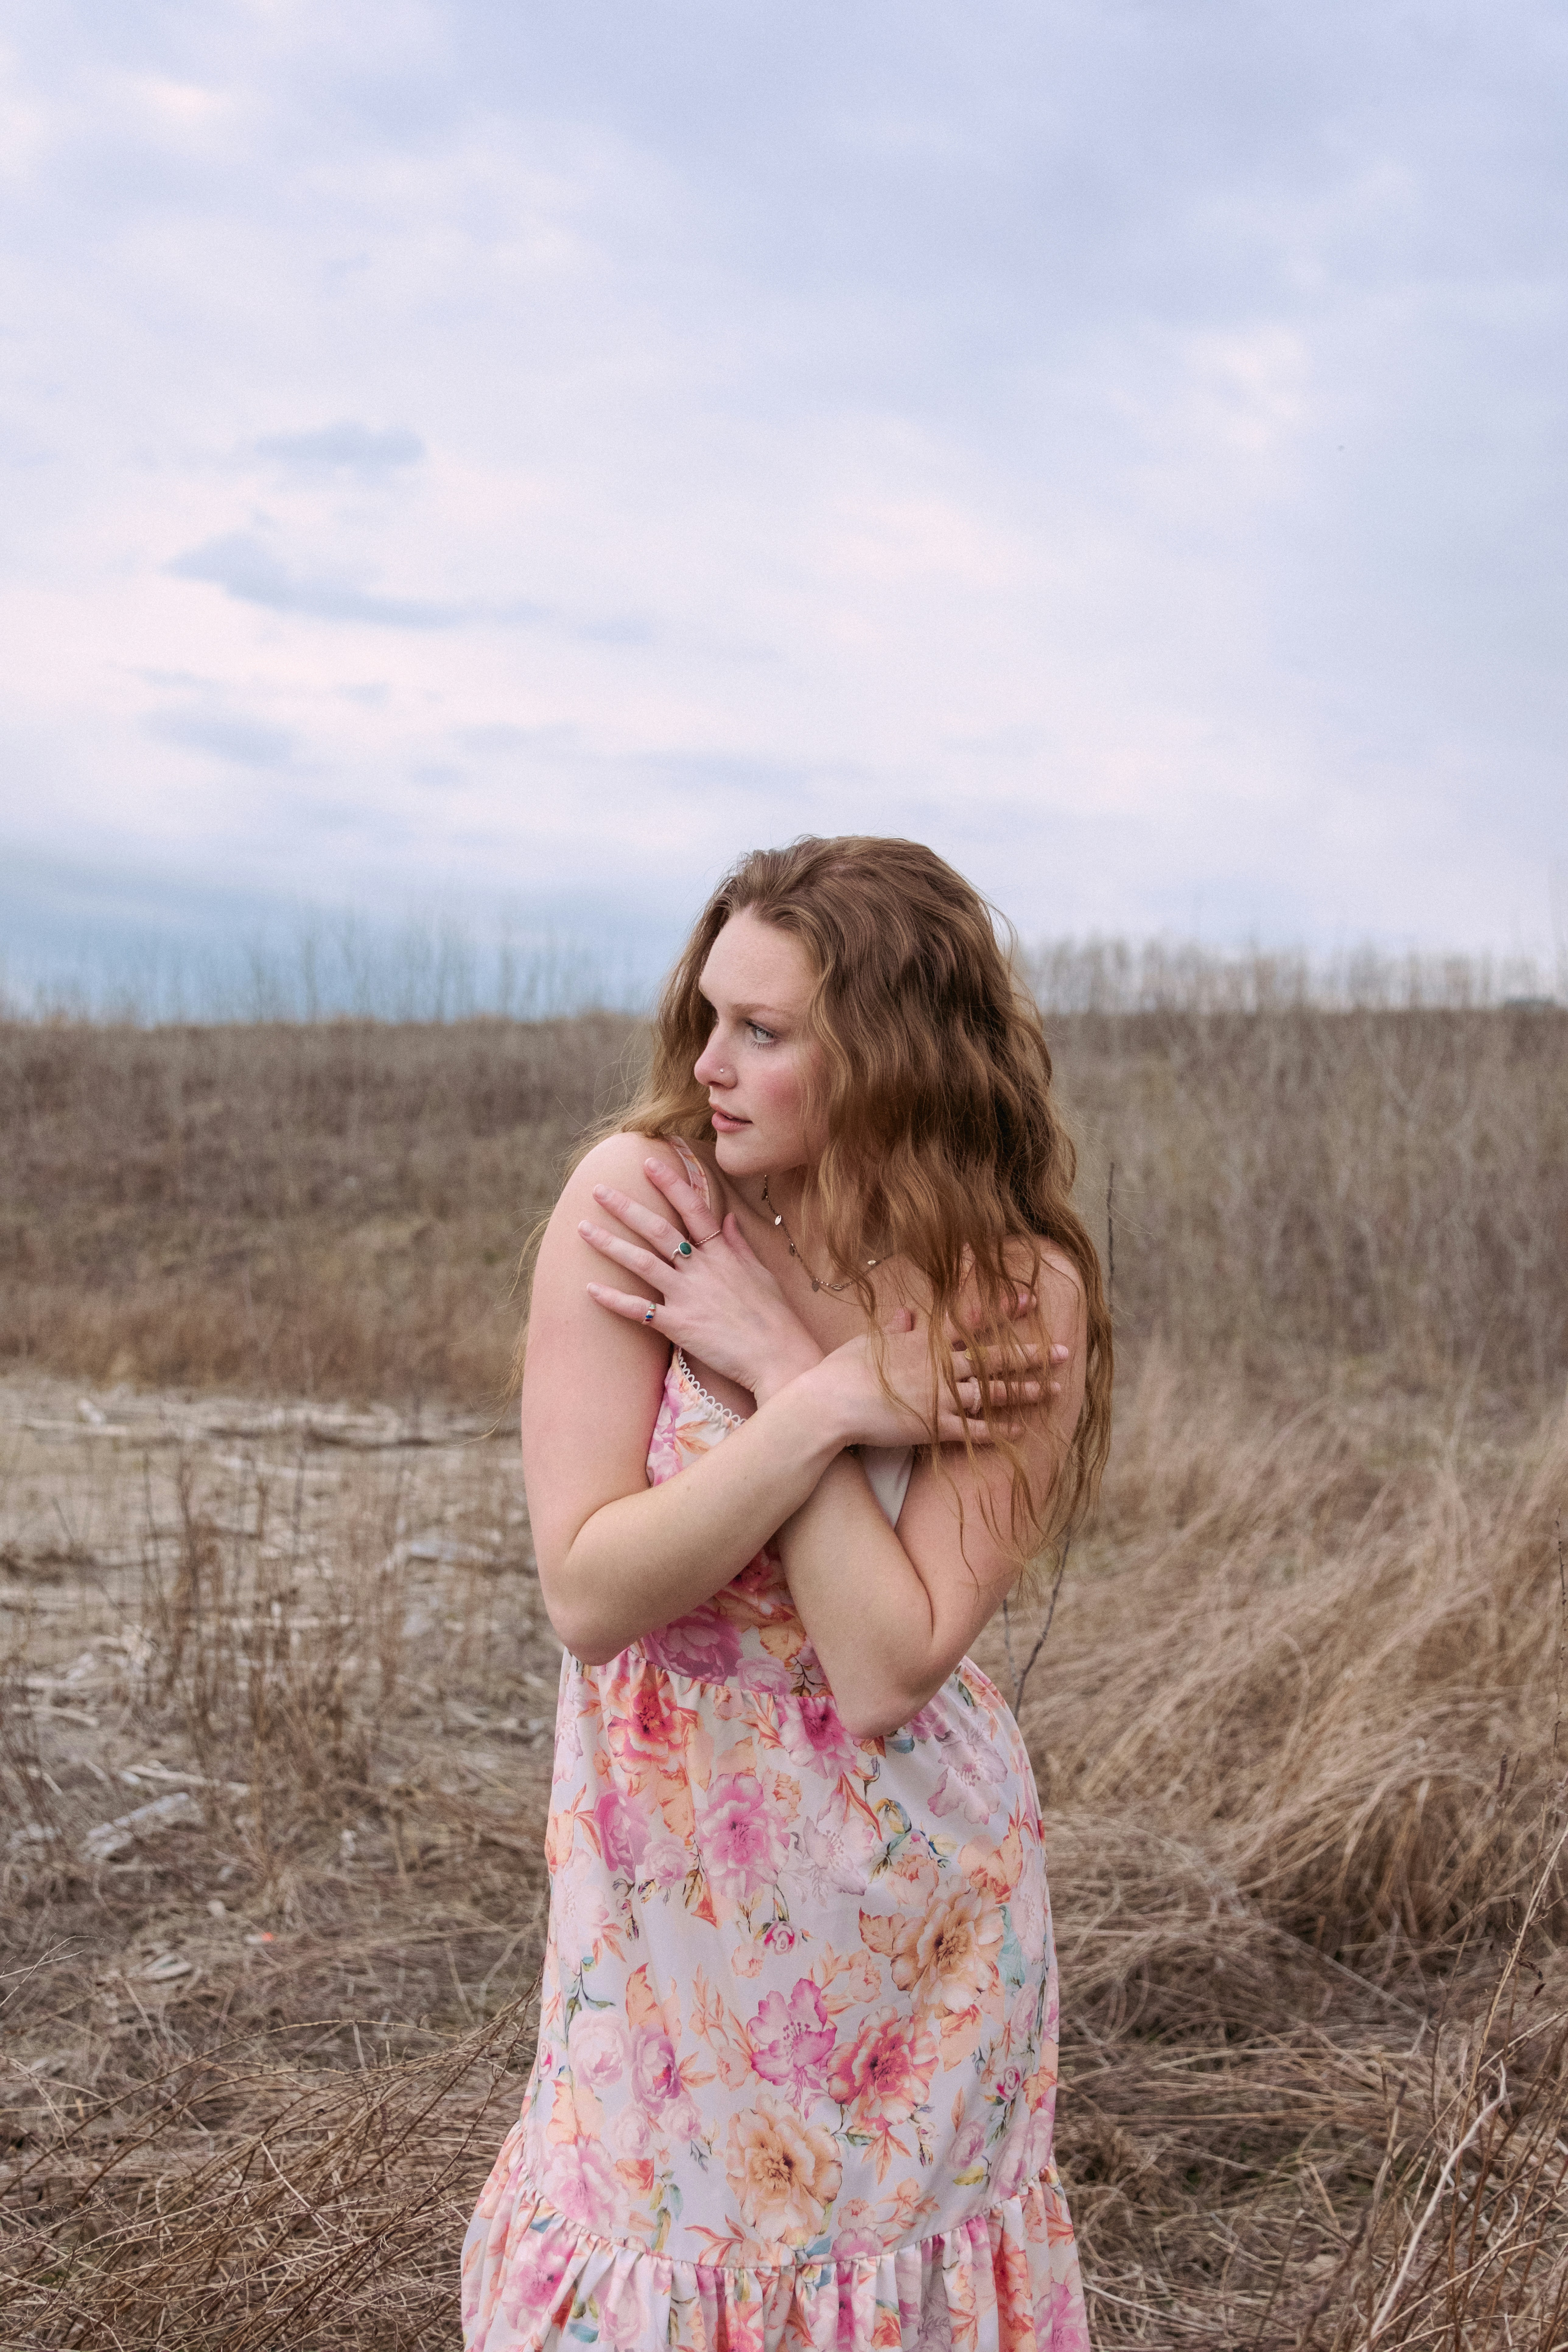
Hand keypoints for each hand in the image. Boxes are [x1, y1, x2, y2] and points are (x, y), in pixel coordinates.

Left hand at [579, 1155, 822, 1400]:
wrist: (779, 1356)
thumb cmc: (775, 1316)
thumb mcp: (761, 1273)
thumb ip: (740, 1245)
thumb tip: (729, 1219)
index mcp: (722, 1253)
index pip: (693, 1208)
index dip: (670, 1184)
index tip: (649, 1163)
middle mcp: (702, 1268)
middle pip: (658, 1229)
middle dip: (626, 1207)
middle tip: (598, 1189)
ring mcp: (688, 1295)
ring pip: (642, 1262)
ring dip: (610, 1244)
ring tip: (583, 1228)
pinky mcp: (679, 1324)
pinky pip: (639, 1309)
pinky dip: (613, 1299)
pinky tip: (589, 1288)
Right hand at [815, 1308, 1064, 1450]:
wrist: (831, 1402)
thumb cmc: (845, 1368)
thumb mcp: (872, 1340)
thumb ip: (896, 1327)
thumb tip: (908, 1312)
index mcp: (926, 1340)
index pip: (972, 1320)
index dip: (1003, 1311)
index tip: (1030, 1301)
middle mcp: (940, 1365)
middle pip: (994, 1357)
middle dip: (1031, 1354)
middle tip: (1063, 1352)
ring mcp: (940, 1396)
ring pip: (992, 1392)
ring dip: (1024, 1392)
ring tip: (1053, 1390)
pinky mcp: (934, 1426)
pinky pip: (974, 1429)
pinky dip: (998, 1431)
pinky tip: (1021, 1432)